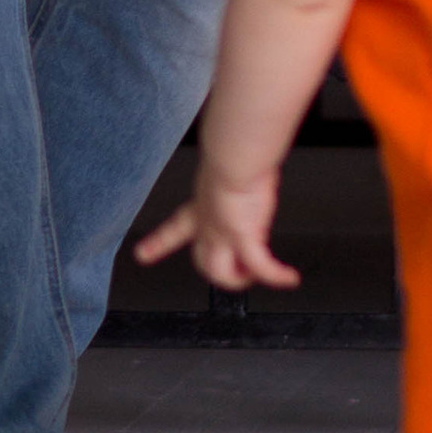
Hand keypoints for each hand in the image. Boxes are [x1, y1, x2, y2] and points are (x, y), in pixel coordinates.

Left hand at [134, 169, 297, 290]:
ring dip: (240, 279)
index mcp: (200, 205)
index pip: (174, 228)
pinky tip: (289, 278)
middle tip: (234, 274)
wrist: (234, 155)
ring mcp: (223, 235)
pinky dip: (277, 275)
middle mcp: (208, 224)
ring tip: (257, 276)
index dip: (157, 244)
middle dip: (217, 272)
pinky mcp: (243, 239)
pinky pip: (261, 267)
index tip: (142, 254)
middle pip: (202, 260)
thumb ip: (231, 172)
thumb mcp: (226, 167)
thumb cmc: (233, 153)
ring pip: (222, 273)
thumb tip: (241, 157)